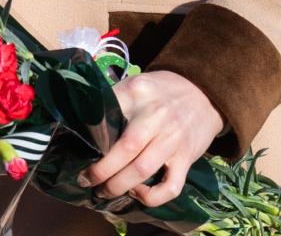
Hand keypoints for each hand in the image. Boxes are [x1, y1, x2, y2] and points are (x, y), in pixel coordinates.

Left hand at [80, 70, 222, 206]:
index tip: (74, 147)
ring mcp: (173, 140)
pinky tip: (136, 193)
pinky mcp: (187, 159)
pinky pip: (171, 187)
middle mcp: (156, 117)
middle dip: (100, 170)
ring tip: (102, 191)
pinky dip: (151, 197)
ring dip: (118, 186)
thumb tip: (81, 121)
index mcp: (137, 93)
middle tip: (85, 179)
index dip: (89, 134)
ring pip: (143, 170)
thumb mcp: (136, 84)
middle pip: (125, 148)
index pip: (107, 114)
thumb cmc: (162, 91)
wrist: (205, 94)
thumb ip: (114, 99)